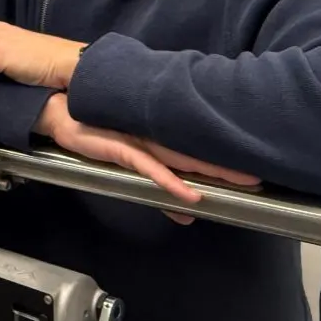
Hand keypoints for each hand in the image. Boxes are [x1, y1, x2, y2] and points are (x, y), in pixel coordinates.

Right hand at [37, 94, 259, 224]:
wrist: (58, 107)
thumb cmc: (92, 128)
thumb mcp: (126, 161)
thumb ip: (156, 185)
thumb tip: (186, 213)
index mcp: (159, 134)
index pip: (198, 147)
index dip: (224, 156)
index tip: (253, 166)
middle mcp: (154, 134)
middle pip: (199, 153)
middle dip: (230, 167)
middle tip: (261, 177)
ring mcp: (138, 139)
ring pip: (183, 157)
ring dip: (213, 171)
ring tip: (244, 181)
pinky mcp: (120, 147)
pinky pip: (149, 166)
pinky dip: (169, 181)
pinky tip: (189, 194)